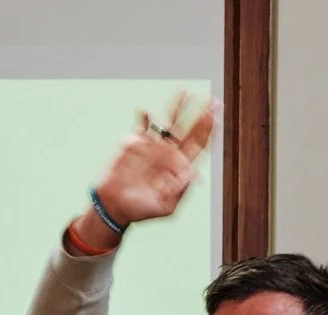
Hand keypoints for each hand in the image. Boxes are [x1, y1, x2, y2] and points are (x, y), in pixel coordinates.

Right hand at [93, 94, 217, 228]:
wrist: (114, 207)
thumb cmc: (141, 211)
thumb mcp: (165, 207)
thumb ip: (179, 190)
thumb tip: (194, 173)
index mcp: (179, 169)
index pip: (198, 146)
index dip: (207, 132)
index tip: (214, 118)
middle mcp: (168, 154)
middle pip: (188, 130)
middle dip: (200, 114)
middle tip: (211, 100)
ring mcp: (152, 147)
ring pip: (168, 123)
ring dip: (177, 107)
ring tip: (184, 91)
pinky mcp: (133, 144)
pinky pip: (141, 127)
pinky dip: (144, 118)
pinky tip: (145, 112)